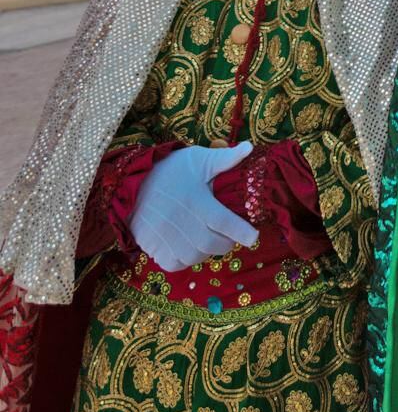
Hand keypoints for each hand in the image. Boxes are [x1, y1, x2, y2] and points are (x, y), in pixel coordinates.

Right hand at [128, 142, 260, 271]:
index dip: (242, 232)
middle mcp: (183, 223)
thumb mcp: (198, 159)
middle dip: (227, 242)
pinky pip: (175, 263)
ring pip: (196, 256)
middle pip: (214, 244)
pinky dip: (185, 260)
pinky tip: (189, 247)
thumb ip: (225, 159)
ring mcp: (167, 238)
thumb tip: (249, 148)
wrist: (130, 181)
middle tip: (229, 235)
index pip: (226, 223)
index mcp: (198, 202)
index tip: (253, 236)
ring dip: (207, 251)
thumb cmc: (169, 170)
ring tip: (208, 239)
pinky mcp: (154, 247)